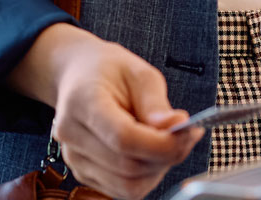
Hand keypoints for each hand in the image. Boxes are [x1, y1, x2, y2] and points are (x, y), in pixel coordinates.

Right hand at [7, 24, 202, 198]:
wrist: (79, 76)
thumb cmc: (109, 71)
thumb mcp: (139, 73)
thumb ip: (156, 104)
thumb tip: (176, 127)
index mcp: (83, 103)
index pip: (123, 138)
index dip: (161, 143)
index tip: (189, 132)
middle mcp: (72, 135)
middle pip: (127, 166)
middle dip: (166, 156)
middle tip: (187, 136)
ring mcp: (74, 158)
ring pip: (126, 186)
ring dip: (157, 170)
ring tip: (168, 143)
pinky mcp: (83, 173)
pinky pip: (122, 189)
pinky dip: (145, 177)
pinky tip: (152, 153)